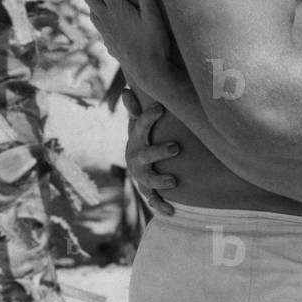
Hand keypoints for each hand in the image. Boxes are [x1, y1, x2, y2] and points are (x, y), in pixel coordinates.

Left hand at [80, 0, 171, 100]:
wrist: (148, 73)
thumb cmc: (154, 43)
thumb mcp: (153, 15)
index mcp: (115, 8)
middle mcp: (105, 18)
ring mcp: (105, 31)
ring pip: (90, 7)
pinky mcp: (108, 42)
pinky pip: (95, 21)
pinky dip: (93, 9)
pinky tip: (99, 13)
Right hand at [122, 92, 179, 216]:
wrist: (135, 164)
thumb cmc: (141, 138)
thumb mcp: (137, 124)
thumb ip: (135, 109)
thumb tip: (125, 90)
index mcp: (136, 139)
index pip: (141, 125)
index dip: (149, 116)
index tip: (161, 108)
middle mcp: (137, 157)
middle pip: (147, 154)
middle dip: (160, 152)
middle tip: (176, 147)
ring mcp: (142, 174)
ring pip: (149, 179)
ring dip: (160, 180)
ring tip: (173, 181)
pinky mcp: (148, 189)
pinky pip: (153, 199)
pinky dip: (161, 206)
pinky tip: (171, 211)